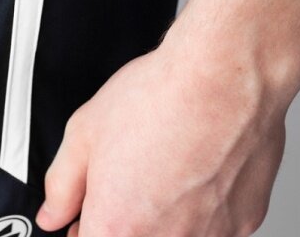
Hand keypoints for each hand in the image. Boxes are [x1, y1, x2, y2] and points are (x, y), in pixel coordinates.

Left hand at [35, 38, 287, 236]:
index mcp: (117, 228)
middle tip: (130, 177)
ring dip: (166, 213)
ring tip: (166, 164)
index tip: (88, 207)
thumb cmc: (160, 98)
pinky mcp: (245, 223)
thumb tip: (54, 212)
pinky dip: (204, 204)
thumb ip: (62, 184)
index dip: (85, 223)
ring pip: (175, 233)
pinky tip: (199, 165)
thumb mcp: (84, 132)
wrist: (224, 77)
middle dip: (127, 217)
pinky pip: (214, 225)